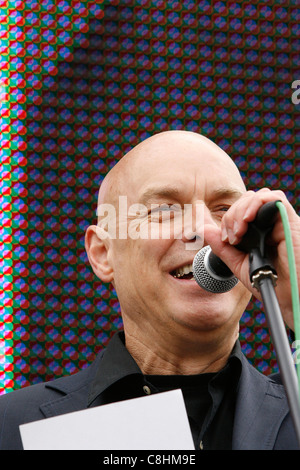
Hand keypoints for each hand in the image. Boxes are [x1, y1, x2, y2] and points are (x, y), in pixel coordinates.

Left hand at [204, 188, 299, 330]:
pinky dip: (257, 203)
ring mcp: (282, 221)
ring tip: (238, 232)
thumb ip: (222, 247)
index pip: (242, 209)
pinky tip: (248, 220)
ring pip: (259, 196)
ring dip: (242, 210)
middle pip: (248, 200)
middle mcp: (273, 223)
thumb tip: (203, 229)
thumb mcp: (239, 263)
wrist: (289, 297)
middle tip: (231, 238)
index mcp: (262, 230)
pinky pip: (275, 198)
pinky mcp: (291, 221)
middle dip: (232, 215)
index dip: (228, 219)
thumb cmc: (269, 282)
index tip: (226, 240)